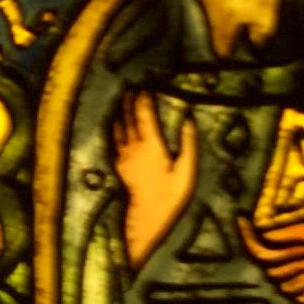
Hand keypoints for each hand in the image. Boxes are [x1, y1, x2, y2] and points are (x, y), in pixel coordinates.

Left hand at [112, 90, 197, 269]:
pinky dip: (116, 130)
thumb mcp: (186, 170)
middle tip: (130, 89)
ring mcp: (124, 156)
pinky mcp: (120, 164)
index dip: (144, 101)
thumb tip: (188, 121)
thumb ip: (187, 144)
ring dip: (121, 113)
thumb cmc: (171, 194)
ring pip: (120, 128)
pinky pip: (115, 141)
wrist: (148, 214)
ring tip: (122, 102)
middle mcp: (135, 147)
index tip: (145, 88)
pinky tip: (116, 126)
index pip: (145, 116)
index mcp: (152, 145)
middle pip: (129, 118)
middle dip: (130, 102)